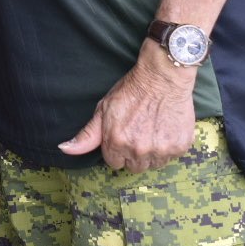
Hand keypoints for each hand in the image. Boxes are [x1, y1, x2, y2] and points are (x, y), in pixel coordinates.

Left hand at [58, 43, 196, 171]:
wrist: (162, 78)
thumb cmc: (130, 91)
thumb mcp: (103, 109)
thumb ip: (87, 135)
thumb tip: (65, 149)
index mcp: (116, 142)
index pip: (113, 162)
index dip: (115, 148)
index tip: (120, 135)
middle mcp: (138, 150)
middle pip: (133, 167)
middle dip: (132, 153)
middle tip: (136, 131)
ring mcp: (161, 150)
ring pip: (152, 165)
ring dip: (150, 153)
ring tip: (150, 129)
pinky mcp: (179, 148)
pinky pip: (169, 158)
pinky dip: (166, 147)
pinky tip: (163, 129)